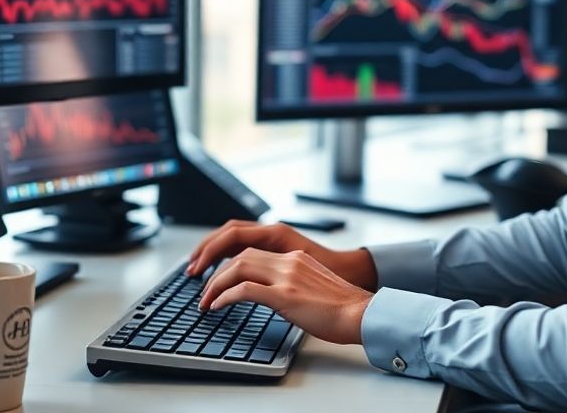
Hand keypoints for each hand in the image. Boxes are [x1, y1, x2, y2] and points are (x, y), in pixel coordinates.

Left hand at [198, 248, 372, 344]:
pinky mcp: (285, 295)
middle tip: (203, 289)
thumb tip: (274, 299)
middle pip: (240, 256)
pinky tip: (217, 306)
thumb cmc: (343, 310)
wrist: (362, 315)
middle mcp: (289, 262)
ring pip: (237, 267)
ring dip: (216, 284)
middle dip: (216, 272)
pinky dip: (225, 296)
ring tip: (205, 300)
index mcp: (296, 258)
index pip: (252, 252)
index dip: (229, 264)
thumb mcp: (313, 289)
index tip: (217, 279)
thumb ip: (292, 286)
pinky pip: (244, 290)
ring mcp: (286, 277)